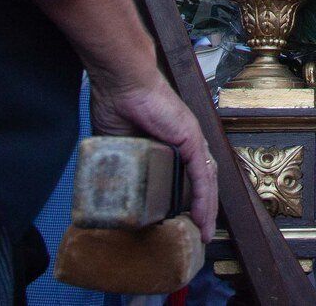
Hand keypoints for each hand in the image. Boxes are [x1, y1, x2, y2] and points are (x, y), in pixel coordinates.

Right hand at [89, 70, 219, 240]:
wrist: (123, 82)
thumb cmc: (117, 104)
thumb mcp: (118, 144)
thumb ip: (119, 161)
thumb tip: (108, 184)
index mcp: (169, 142)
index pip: (186, 175)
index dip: (188, 198)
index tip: (183, 218)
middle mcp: (186, 141)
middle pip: (202, 181)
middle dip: (203, 208)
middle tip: (201, 232)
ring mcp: (192, 140)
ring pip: (206, 181)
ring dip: (207, 209)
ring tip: (204, 232)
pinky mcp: (191, 139)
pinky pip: (202, 175)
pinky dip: (203, 198)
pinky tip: (203, 217)